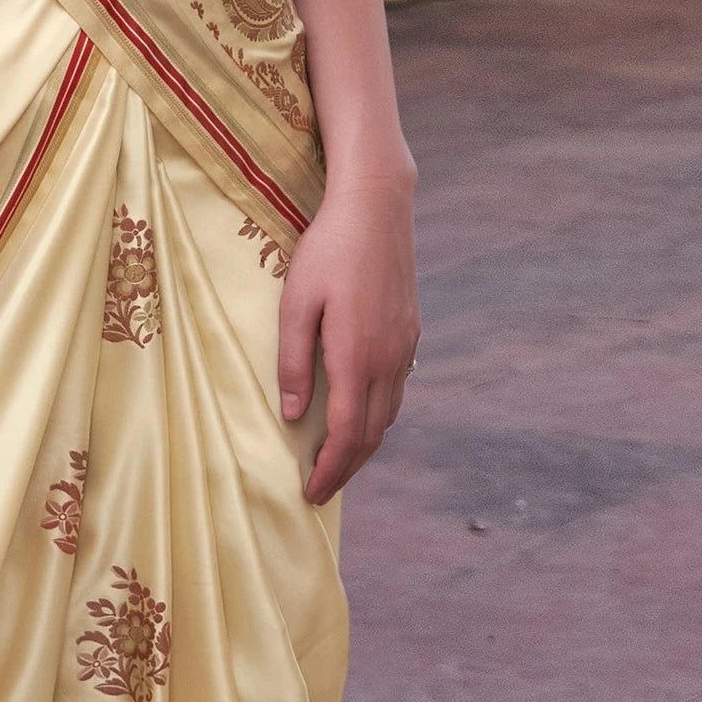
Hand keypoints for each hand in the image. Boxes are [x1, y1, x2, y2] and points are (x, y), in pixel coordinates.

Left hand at [277, 165, 417, 505]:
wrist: (377, 208)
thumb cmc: (327, 251)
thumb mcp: (295, 304)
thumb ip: (292, 362)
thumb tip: (290, 415)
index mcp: (356, 358)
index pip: (345, 435)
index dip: (329, 471)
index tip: (310, 493)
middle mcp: (388, 360)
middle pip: (370, 436)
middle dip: (345, 469)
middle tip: (320, 490)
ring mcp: (404, 347)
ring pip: (387, 416)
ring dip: (362, 446)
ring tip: (336, 460)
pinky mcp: (411, 333)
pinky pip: (396, 391)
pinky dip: (377, 417)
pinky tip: (359, 415)